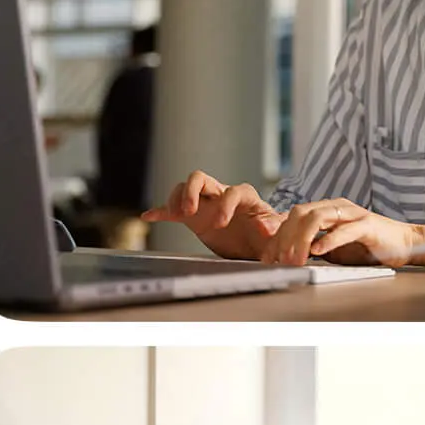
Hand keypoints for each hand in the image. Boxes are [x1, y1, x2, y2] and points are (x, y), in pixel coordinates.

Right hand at [140, 169, 284, 259]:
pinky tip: (149, 216)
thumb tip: (265, 226)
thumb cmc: (267, 237)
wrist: (256, 246)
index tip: (220, 223)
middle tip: (189, 210)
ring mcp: (205, 203)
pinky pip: (173, 209)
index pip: (232, 191)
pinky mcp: (193, 216)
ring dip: (176, 199)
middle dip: (191, 191)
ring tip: (176, 215)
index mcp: (244, 197)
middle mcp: (221, 194)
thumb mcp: (275, 233)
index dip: (225, 205)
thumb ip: (272, 227)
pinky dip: (160, 211)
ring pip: (184, 188)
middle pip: (200, 178)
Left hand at [263, 198, 424, 266]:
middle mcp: (337, 207)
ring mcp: (353, 214)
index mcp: (326, 209)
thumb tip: (284, 254)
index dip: (276, 236)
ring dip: (301, 240)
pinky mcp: (368, 225)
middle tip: (277, 261)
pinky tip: (317, 252)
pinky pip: (344, 230)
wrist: (405, 244)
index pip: (292, 216)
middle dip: (284, 238)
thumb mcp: (333, 247)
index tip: (266, 257)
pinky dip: (328, 240)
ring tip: (294, 259)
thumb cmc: (369, 247)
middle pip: (300, 214)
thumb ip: (311, 245)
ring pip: (317, 218)